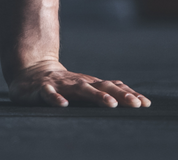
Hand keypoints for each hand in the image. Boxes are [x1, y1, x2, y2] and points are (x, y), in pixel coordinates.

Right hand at [8, 62, 151, 107]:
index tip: (145, 104)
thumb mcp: (87, 87)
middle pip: (103, 87)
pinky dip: (56, 99)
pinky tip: (63, 105)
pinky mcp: (43, 88)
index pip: (114, 88)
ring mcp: (62, 85)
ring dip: (96, 96)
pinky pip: (49, 93)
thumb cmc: (65, 84)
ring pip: (81, 89)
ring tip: (110, 104)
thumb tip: (136, 100)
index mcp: (90, 84)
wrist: (32, 71)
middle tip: (135, 104)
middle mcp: (79, 83)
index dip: (129, 95)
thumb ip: (107, 92)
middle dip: (120, 96)